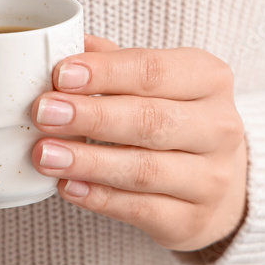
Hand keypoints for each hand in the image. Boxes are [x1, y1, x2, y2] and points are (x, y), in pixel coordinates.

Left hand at [30, 35, 247, 251]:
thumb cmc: (174, 117)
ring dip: (88, 161)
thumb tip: (64, 45)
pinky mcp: (194, 219)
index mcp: (211, 79)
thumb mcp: (156, 82)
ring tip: (45, 153)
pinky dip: (100, 198)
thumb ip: (113, 63)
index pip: (154, 71)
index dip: (106, 73)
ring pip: (144, 170)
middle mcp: (220, 127)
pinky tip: (68, 186)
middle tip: (44, 113)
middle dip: (92, 116)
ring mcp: (212, 178)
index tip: (61, 75)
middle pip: (151, 120)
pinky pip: (142, 209)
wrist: (216, 180)